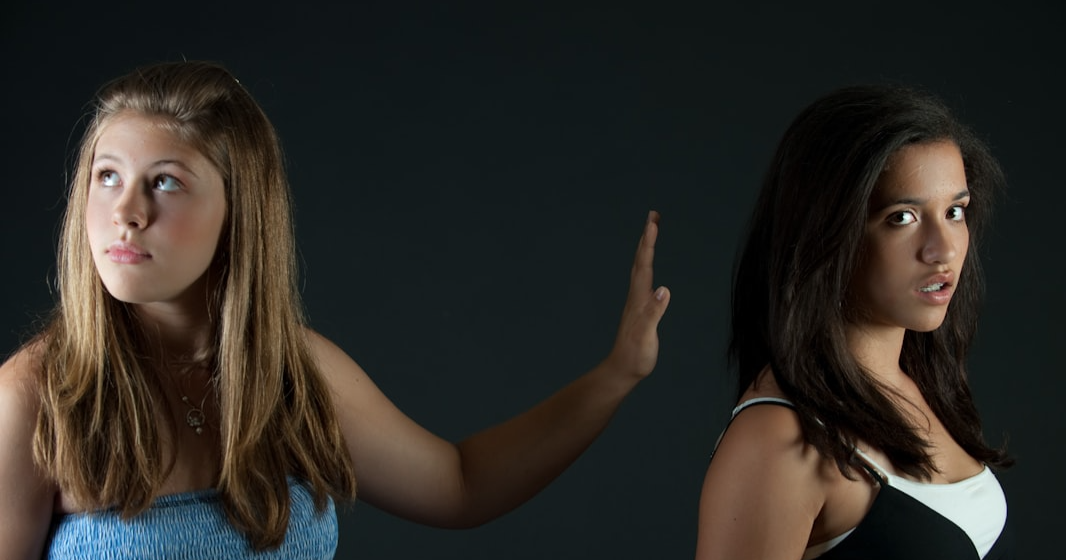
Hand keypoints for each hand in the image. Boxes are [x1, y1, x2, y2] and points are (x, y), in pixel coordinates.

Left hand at [603, 210, 669, 378]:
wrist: (622, 371)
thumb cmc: (635, 356)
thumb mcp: (646, 336)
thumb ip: (654, 313)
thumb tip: (663, 290)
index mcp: (639, 299)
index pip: (645, 264)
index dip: (649, 242)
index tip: (653, 221)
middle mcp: (636, 296)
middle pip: (641, 260)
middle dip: (647, 236)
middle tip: (654, 215)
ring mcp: (636, 302)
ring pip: (640, 267)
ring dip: (646, 248)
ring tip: (651, 232)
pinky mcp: (639, 309)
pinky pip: (643, 279)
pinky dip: (646, 265)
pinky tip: (648, 267)